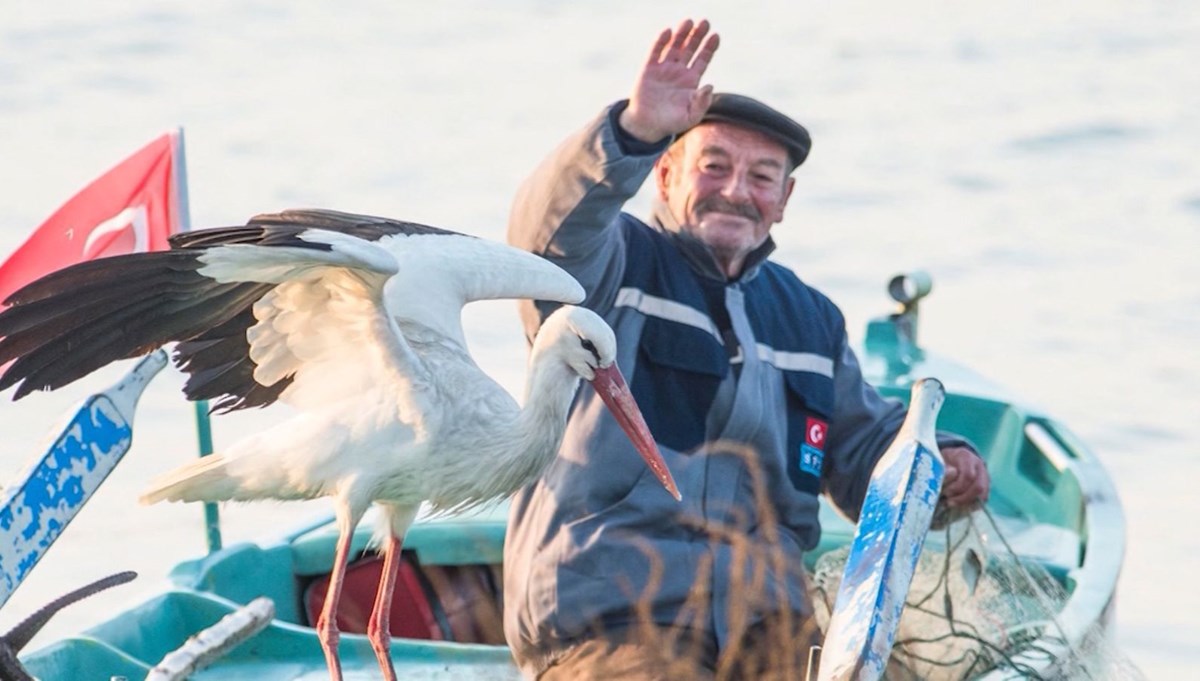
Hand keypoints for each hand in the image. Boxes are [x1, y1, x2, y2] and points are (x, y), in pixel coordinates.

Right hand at [619, 18, 720, 143]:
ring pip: (674, 47)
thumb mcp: (690, 117)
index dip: (709, 47)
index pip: (702, 59)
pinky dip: (661, 42)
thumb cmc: (671, 123)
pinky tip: (668, 32)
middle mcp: (679, 71)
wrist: (647, 126)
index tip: (716, 35)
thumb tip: (710, 86)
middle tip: (705, 22)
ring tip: (689, 21)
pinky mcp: (648, 69)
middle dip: (697, 35)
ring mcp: (663, 69)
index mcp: (691, 81)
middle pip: (690, 49)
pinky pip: (655, 52)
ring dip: (681, 34)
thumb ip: (701, 103)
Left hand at [940, 446, 988, 508]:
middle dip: (963, 498)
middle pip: (978, 487)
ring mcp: (985, 478)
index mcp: (967, 457)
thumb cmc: (944, 462)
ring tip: (952, 505)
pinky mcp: (985, 489)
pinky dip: (970, 506)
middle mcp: (979, 467)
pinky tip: (958, 506)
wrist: (952, 460)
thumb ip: (944, 469)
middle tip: (948, 502)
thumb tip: (949, 474)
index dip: (958, 487)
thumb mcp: (940, 461)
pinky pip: (982, 501)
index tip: (946, 493)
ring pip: (982, 496)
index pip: (969, 475)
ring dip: (966, 503)